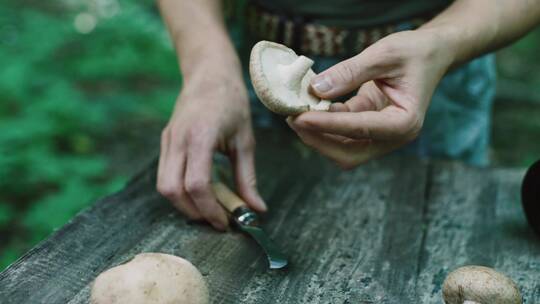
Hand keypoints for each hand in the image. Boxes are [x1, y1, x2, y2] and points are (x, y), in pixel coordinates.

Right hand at [157, 63, 266, 230]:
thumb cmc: (232, 102)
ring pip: (164, 185)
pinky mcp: (165, 141)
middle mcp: (178, 139)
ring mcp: (168, 140)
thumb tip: (256, 210)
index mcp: (200, 136)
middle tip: (217, 219)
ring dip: (184, 204)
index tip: (225, 223)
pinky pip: (164, 175)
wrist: (209, 73)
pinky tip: (200, 191)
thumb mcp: (245, 140)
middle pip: (172, 190)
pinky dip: (180, 190)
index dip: (210, 209)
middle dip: (194, 212)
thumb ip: (248, 177)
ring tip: (209, 207)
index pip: (197, 184)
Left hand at [287, 29, 452, 168]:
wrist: (431, 54)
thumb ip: (349, 72)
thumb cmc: (414, 52)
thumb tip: (316, 89)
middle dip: (318, 139)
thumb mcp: (383, 54)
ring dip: (317, 134)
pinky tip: (309, 105)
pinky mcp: (369, 128)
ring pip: (341, 148)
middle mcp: (394, 136)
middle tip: (292, 118)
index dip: (327, 125)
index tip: (300, 117)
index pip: (360, 130)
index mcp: (405, 122)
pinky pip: (341, 132)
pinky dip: (323, 122)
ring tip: (295, 111)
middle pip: (348, 154)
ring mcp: (381, 136)